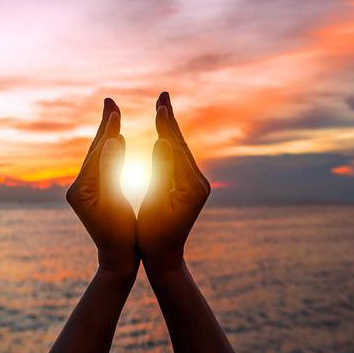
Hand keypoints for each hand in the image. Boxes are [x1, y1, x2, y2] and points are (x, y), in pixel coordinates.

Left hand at [66, 98, 137, 276]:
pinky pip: (104, 165)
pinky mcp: (94, 193)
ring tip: (113, 116)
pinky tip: (117, 141)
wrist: (117, 260)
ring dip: (107, 135)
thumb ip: (110, 171)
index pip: (95, 153)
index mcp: (81, 189)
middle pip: (94, 150)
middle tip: (109, 101)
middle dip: (104, 126)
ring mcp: (86, 190)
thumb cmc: (119, 235)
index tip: (114, 108)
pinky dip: (111, 150)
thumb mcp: (114, 203)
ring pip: (99, 156)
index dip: (106, 130)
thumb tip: (111, 141)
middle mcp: (79, 187)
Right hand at [138, 92, 210, 273]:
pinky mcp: (188, 187)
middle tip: (163, 95)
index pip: (177, 148)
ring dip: (170, 129)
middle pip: (182, 145)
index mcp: (192, 186)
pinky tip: (163, 134)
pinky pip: (177, 159)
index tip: (160, 104)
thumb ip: (160, 173)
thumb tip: (162, 142)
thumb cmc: (154, 236)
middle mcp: (198, 182)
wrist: (165, 257)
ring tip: (162, 108)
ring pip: (180, 150)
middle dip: (170, 120)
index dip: (167, 125)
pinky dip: (169, 143)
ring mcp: (195, 184)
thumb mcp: (155, 204)